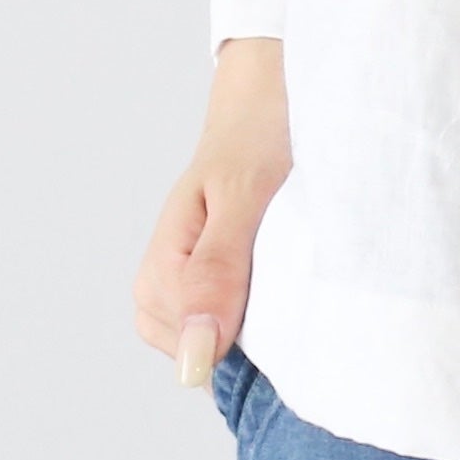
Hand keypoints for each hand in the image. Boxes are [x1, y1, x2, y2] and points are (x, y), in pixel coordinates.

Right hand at [133, 37, 291, 389]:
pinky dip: (270, 313)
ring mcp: (187, 295)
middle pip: (215, 357)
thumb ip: (218, 272)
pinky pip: (241, 329)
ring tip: (293, 263)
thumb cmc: (258, 139)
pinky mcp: (215, 290)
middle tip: (299, 269)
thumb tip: (192, 358)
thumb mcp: (245, 199)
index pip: (205, 352)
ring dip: (268, 321)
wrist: (270, 101)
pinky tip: (289, 277)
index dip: (257, 335)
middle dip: (261, 332)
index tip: (295, 293)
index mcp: (160, 272)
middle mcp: (161, 292)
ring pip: (230, 347)